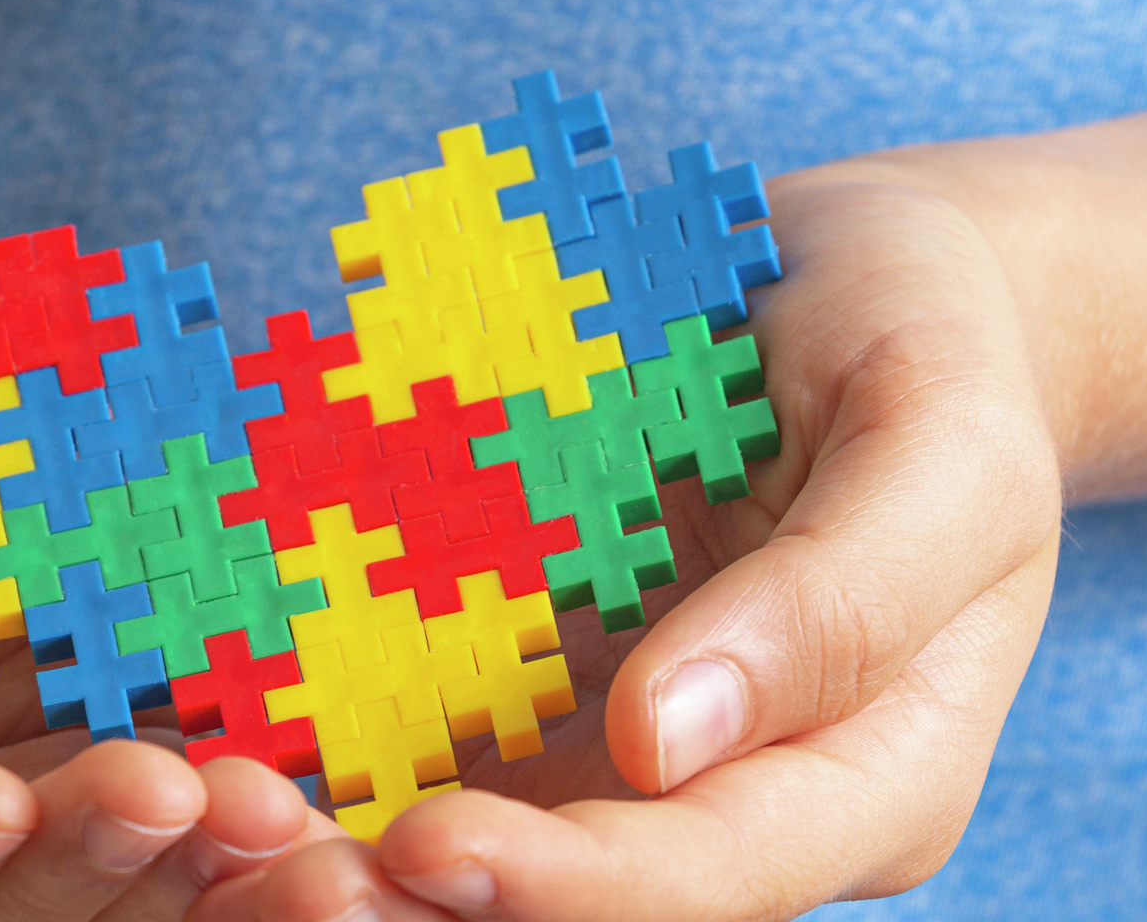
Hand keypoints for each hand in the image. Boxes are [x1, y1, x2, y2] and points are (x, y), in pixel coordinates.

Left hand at [190, 157, 1065, 920]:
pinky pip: (434, 733)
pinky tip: (219, 715)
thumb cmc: (935, 349)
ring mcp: (633, 747)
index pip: (716, 874)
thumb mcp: (939, 448)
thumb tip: (662, 747)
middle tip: (253, 848)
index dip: (571, 884)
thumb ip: (835, 602)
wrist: (866, 287)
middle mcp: (739, 794)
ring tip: (207, 803)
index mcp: (870, 777)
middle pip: (579, 896)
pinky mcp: (550, 680)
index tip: (423, 845)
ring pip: (485, 837)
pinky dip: (327, 741)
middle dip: (415, 895)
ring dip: (343, 838)